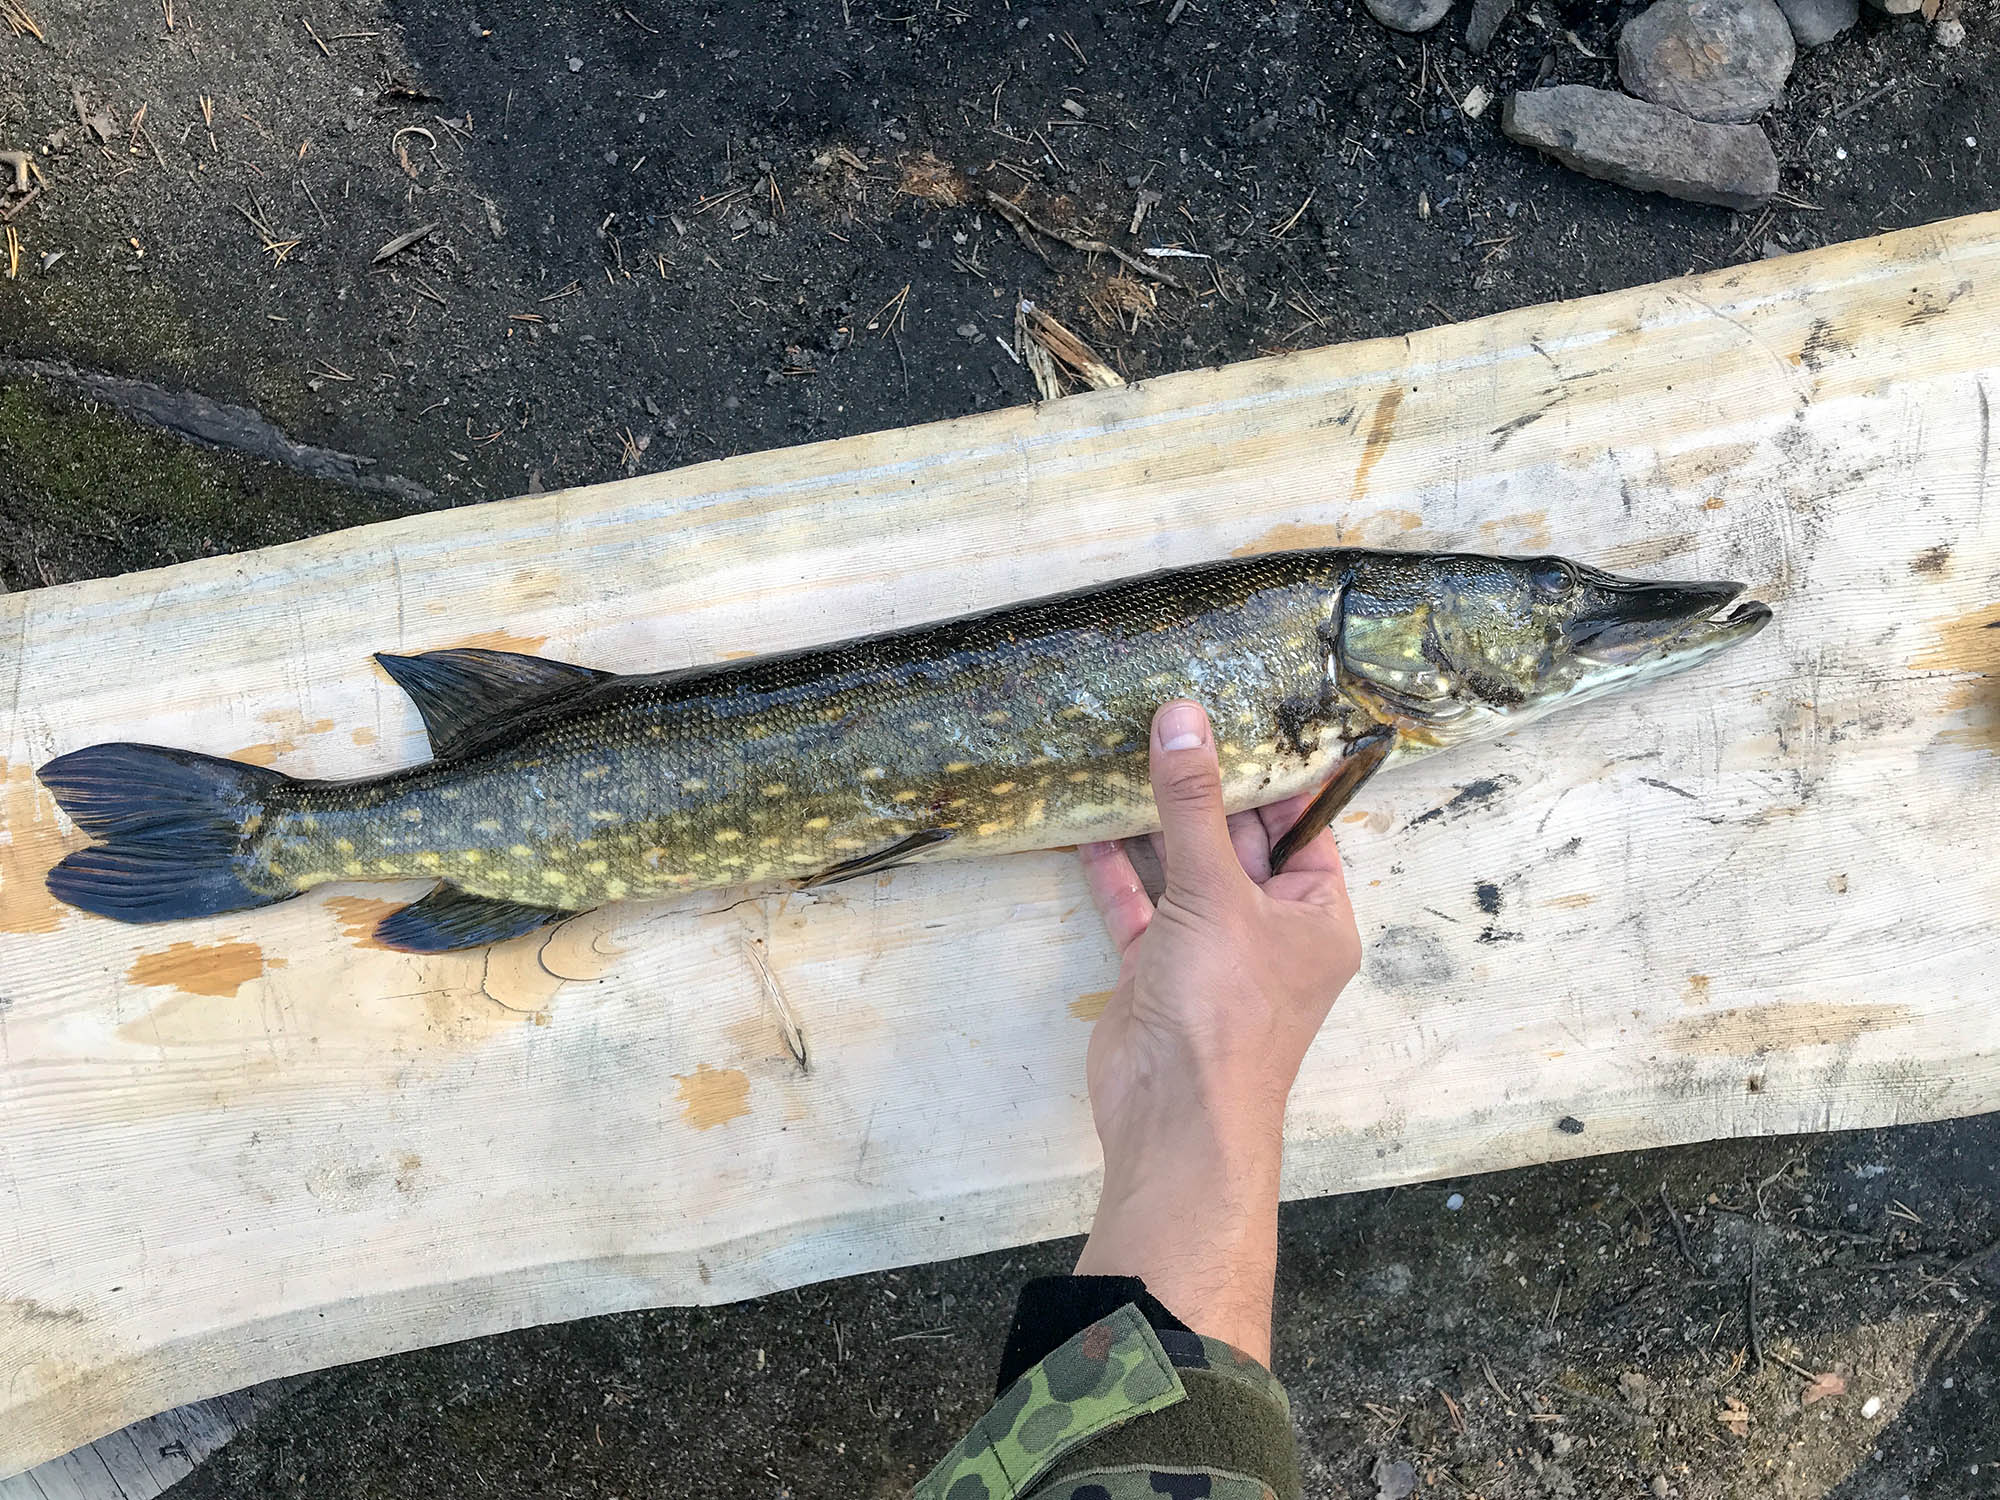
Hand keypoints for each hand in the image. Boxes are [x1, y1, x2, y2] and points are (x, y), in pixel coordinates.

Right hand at [1072, 699, 1361, 1361]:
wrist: (1173, 1116)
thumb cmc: (1225, 1008)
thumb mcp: (1216, 892)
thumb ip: (1192, 805)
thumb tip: (1184, 718)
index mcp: (1317, 914)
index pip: (1304, 825)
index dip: (1273, 770)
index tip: (1238, 711)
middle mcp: (1270, 929)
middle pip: (1240, 842)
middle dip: (1205, 789)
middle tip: (1171, 716)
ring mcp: (1211, 952)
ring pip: (1184, 872)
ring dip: (1155, 824)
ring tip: (1125, 753)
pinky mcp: (1158, 971)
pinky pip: (1137, 907)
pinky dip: (1114, 870)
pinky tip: (1086, 824)